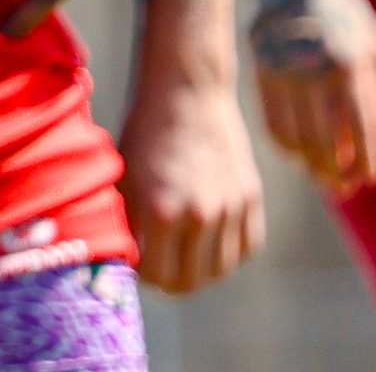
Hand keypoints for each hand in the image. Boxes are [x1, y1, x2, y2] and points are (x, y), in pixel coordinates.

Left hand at [117, 73, 264, 293]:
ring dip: (201, 272)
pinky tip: (210, 242)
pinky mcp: (252, 199)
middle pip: (191, 282)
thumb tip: (123, 261)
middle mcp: (201, 214)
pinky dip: (230, 253)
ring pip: (221, 270)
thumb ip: (127, 222)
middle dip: (171, 282)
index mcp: (160, 210)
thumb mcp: (124, 177)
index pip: (156, 276)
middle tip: (159, 272)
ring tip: (183, 260)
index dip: (143, 277)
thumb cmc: (144, 132)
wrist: (187, 93)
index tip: (137, 267)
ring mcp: (231, 208)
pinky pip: (247, 248)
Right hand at [254, 0, 375, 195]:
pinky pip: (271, 124)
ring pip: (294, 139)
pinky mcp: (261, 73)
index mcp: (351, 67)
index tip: (369, 179)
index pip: (362, 133)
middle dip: (336, 174)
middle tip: (342, 187)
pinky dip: (285, 146)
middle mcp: (314, 72)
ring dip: (309, 164)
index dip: (366, 164)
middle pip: (325, 144)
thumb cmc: (346, 18)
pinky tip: (297, 150)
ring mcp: (283, 73)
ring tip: (320, 173)